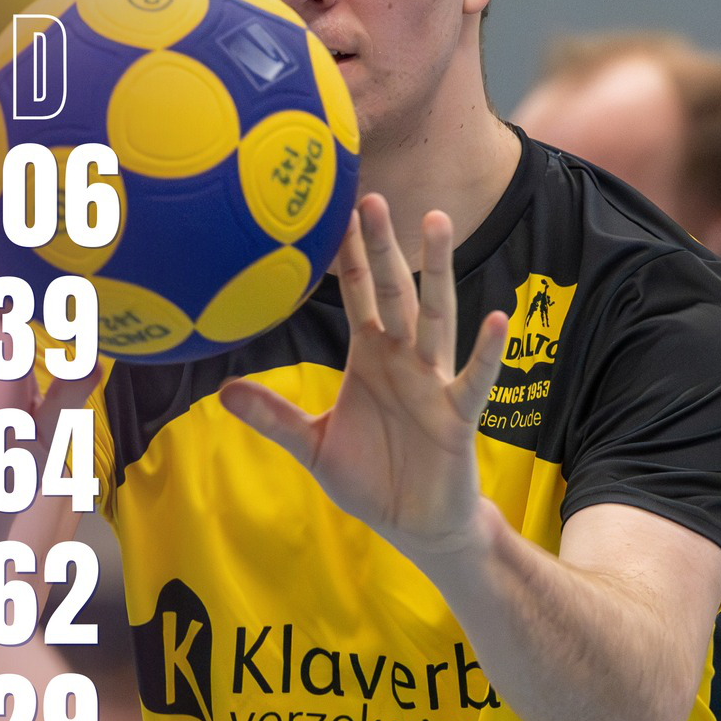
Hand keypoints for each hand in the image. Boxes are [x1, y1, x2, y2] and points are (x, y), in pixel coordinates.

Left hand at [220, 194, 507, 560]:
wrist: (414, 524)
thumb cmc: (370, 479)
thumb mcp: (311, 445)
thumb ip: (273, 416)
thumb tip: (222, 391)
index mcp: (370, 357)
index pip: (358, 295)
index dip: (346, 256)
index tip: (334, 210)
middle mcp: (404, 359)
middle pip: (395, 291)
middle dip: (383, 246)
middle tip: (373, 196)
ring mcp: (434, 382)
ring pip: (437, 317)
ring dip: (437, 271)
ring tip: (436, 223)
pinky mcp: (459, 415)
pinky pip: (474, 377)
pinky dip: (488, 350)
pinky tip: (498, 317)